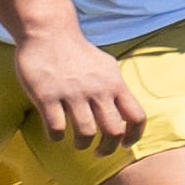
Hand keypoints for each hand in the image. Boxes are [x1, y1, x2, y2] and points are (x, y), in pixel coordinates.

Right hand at [11, 21, 147, 148]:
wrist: (49, 33)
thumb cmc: (78, 53)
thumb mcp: (107, 67)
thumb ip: (116, 88)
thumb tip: (126, 111)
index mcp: (115, 83)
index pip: (136, 116)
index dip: (134, 136)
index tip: (124, 145)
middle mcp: (97, 90)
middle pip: (113, 131)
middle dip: (107, 149)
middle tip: (99, 152)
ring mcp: (72, 93)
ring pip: (85, 133)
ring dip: (82, 145)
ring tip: (78, 143)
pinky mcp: (47, 96)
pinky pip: (56, 128)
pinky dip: (57, 137)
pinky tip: (56, 133)